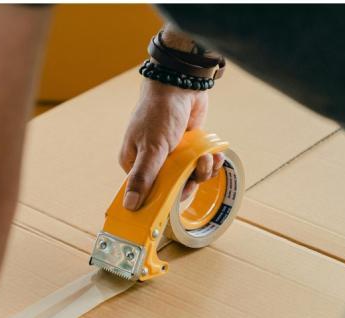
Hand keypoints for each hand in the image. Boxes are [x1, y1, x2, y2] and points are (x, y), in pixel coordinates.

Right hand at [119, 78, 223, 209]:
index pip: (148, 193)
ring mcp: (172, 156)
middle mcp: (152, 162)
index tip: (180, 195)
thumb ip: (142, 178)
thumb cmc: (159, 113)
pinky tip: (215, 154)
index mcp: (135, 164)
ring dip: (203, 170)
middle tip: (197, 169)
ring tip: (207, 157)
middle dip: (190, 181)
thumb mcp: (151, 149)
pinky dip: (210, 162)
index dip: (164, 198)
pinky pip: (200, 165)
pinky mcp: (189, 149)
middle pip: (173, 188)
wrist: (180, 84)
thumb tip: (129, 206)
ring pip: (190, 177)